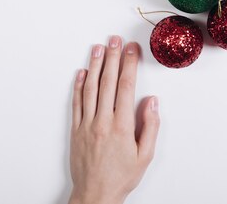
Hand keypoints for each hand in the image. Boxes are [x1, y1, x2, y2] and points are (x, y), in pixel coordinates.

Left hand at [69, 36, 159, 203]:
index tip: (132, 49)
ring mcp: (86, 125)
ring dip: (94, 65)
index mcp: (121, 126)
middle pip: (107, 82)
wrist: (95, 195)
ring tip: (98, 48)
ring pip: (90, 89)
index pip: (126, 87)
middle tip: (115, 39)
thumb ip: (150, 126)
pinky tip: (81, 73)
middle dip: (112, 57)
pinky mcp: (75, 130)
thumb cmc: (122, 177)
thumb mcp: (145, 155)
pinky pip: (76, 104)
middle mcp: (102, 121)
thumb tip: (151, 101)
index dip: (129, 64)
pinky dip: (78, 86)